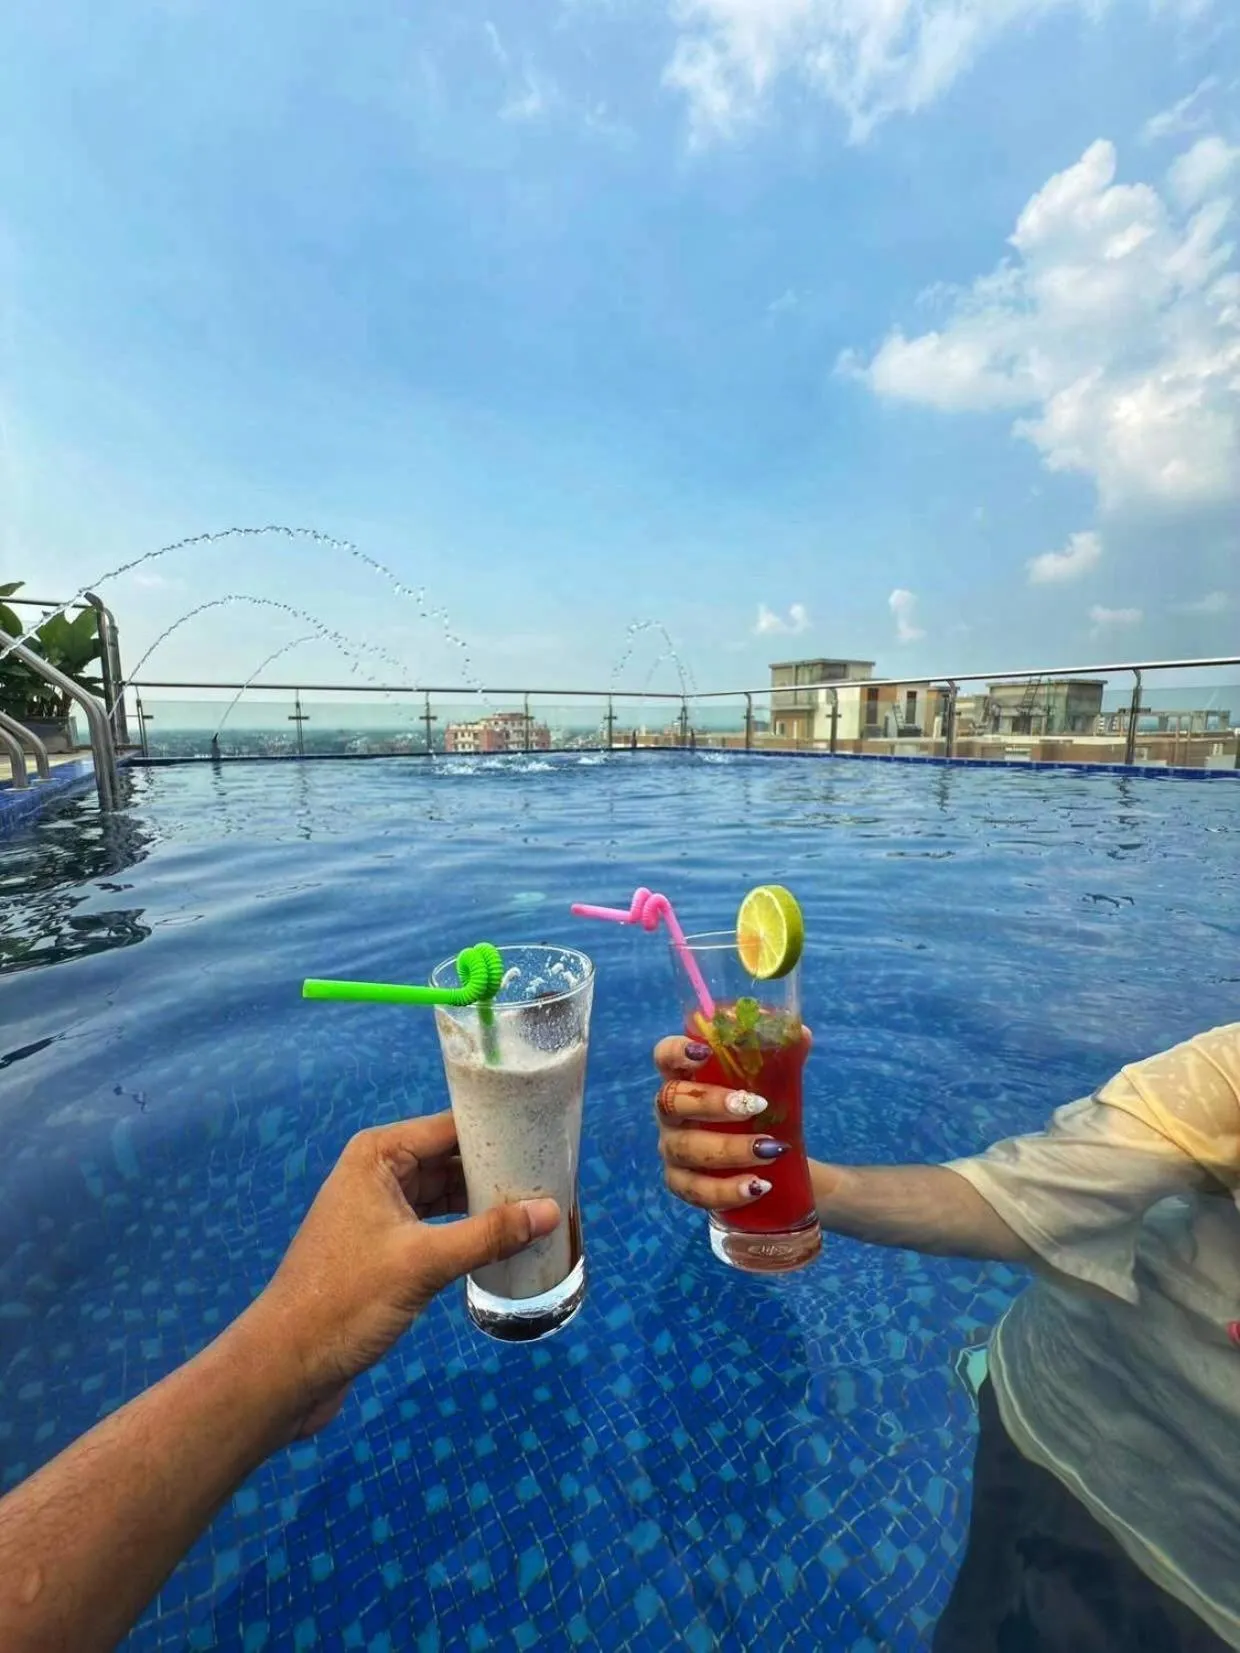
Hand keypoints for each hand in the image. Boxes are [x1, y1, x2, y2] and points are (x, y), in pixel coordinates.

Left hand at [240, 1112, 559, 1435]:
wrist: (287, 1367)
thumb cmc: (347, 1300)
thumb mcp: (424, 1262)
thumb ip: (489, 1235)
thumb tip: (552, 1211)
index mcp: (378, 1155)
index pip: (450, 1127)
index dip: (497, 1131)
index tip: (548, 1137)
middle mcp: (377, 1173)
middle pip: (450, 1159)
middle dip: (497, 1171)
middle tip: (555, 1178)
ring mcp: (379, 1213)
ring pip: (445, 1196)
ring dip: (484, 1205)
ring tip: (540, 1209)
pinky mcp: (384, 1250)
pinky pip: (436, 1227)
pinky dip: (467, 1232)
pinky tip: (504, 1243)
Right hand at [652, 1031, 816, 1210]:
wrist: (772, 1166)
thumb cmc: (761, 1114)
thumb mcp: (773, 1086)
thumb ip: (785, 1058)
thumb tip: (801, 1033)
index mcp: (685, 1079)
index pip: (664, 1057)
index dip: (676, 1052)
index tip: (705, 1052)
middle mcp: (670, 1113)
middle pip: (671, 1102)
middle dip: (711, 1103)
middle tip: (756, 1105)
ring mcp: (672, 1149)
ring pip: (686, 1149)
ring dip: (730, 1149)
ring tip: (771, 1150)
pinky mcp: (682, 1184)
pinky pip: (696, 1190)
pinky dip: (727, 1190)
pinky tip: (758, 1186)